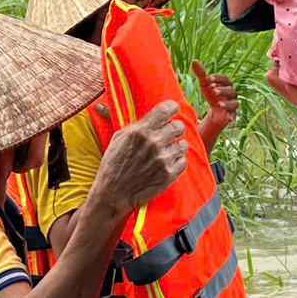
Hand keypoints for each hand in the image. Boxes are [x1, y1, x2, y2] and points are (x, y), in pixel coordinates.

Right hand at [94, 101, 187, 217]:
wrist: (113, 193)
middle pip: (178, 126)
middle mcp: (154, 143)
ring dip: (175, 146)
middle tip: (167, 134)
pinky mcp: (169, 174)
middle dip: (174, 129)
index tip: (173, 109)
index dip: (172, 108)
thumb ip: (131, 123)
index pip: (166, 110)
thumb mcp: (117, 138)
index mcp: (140, 131)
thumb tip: (115, 104)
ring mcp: (163, 159)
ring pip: (183, 144)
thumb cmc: (113, 164)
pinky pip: (183, 161)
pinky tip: (165, 164)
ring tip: (165, 151)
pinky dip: (176, 162)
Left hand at [192, 61, 237, 141]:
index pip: (224, 79)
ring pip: (234, 103)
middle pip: (230, 90)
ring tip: (219, 104)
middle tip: (213, 91)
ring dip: (227, 103)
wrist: (214, 111)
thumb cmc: (211, 94)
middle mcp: (231, 94)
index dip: (217, 78)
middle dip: (222, 90)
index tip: (209, 78)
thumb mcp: (205, 85)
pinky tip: (229, 118)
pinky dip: (232, 116)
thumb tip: (194, 61)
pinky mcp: (231, 115)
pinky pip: (234, 115)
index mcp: (226, 84)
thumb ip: (201, 74)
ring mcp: (232, 104)